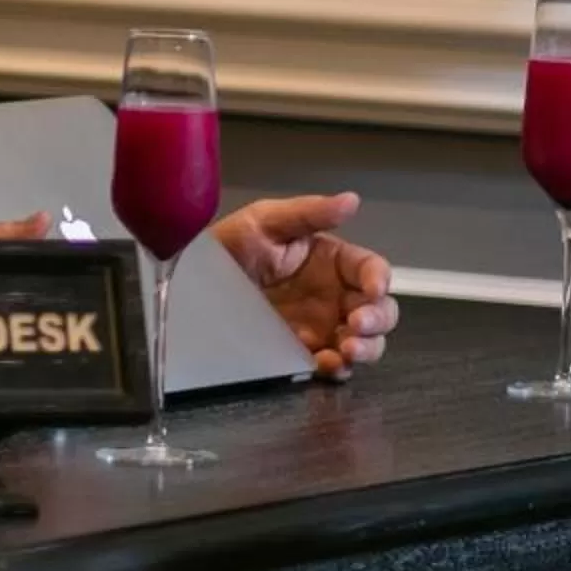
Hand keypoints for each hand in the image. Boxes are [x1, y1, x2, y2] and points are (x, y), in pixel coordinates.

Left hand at [211, 192, 399, 379]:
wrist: (191, 287)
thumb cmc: (227, 248)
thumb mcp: (265, 221)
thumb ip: (310, 212)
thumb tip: (352, 201)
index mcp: (332, 261)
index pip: (371, 269)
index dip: (379, 279)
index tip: (373, 288)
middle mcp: (334, 296)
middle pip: (379, 310)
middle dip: (377, 319)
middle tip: (357, 324)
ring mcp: (321, 328)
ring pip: (365, 342)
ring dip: (366, 349)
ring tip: (348, 350)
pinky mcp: (303, 354)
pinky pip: (334, 366)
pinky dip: (338, 369)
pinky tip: (326, 364)